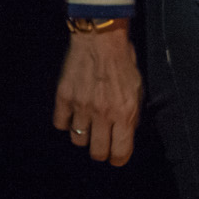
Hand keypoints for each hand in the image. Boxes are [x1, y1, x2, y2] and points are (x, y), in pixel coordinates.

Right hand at [53, 27, 142, 165]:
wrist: (100, 40)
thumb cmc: (124, 62)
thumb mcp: (137, 88)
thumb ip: (131, 112)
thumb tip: (126, 132)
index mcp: (124, 113)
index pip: (120, 151)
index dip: (119, 158)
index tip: (117, 158)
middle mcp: (102, 114)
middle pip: (97, 151)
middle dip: (101, 152)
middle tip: (103, 145)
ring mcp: (81, 107)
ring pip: (78, 140)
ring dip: (84, 136)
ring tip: (89, 127)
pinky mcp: (64, 98)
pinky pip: (61, 123)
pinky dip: (66, 122)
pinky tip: (73, 115)